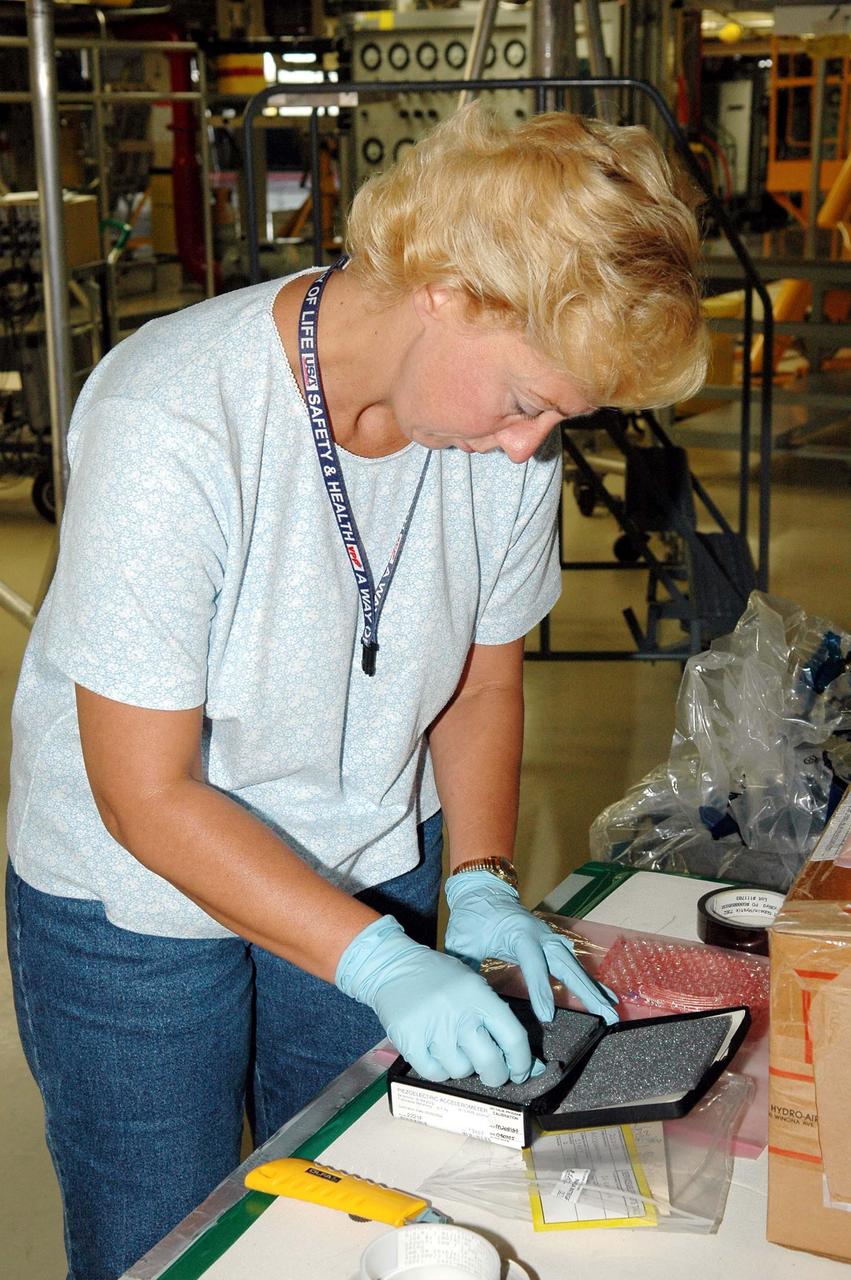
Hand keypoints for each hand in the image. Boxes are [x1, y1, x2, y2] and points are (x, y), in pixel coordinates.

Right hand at [336, 915, 536, 1085]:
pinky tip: (436, 1054)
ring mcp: (433, 1027)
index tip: (520, 1073)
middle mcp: (459, 1012)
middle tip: (493, 1073)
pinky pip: (434, 1073)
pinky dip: (438, 1070)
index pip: (513, 1037)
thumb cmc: (439, 978)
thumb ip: (496, 1017)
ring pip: (461, 1071)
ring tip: (454, 1049)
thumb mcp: (472, 983)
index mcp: (479, 995)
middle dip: (497, 1076)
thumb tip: (527, 1061)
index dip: (522, 1063)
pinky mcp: (409, 1040)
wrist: (393, 966)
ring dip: (462, 1067)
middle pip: (490, 1063)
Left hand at [444, 871, 618, 1024]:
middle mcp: (542, 937)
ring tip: (612, 1012)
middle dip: (586, 992)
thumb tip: (462, 994)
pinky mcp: (555, 945)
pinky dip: (592, 982)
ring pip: (576, 967)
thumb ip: (464, 965)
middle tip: (605, 1015)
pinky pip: (576, 966)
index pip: (533, 965)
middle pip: (567, 966)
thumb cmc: (473, 918)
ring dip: (594, 989)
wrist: (484, 892)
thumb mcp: (462, 940)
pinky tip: (608, 998)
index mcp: (520, 934)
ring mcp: (552, 940)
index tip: (548, 1016)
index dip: (541, 991)